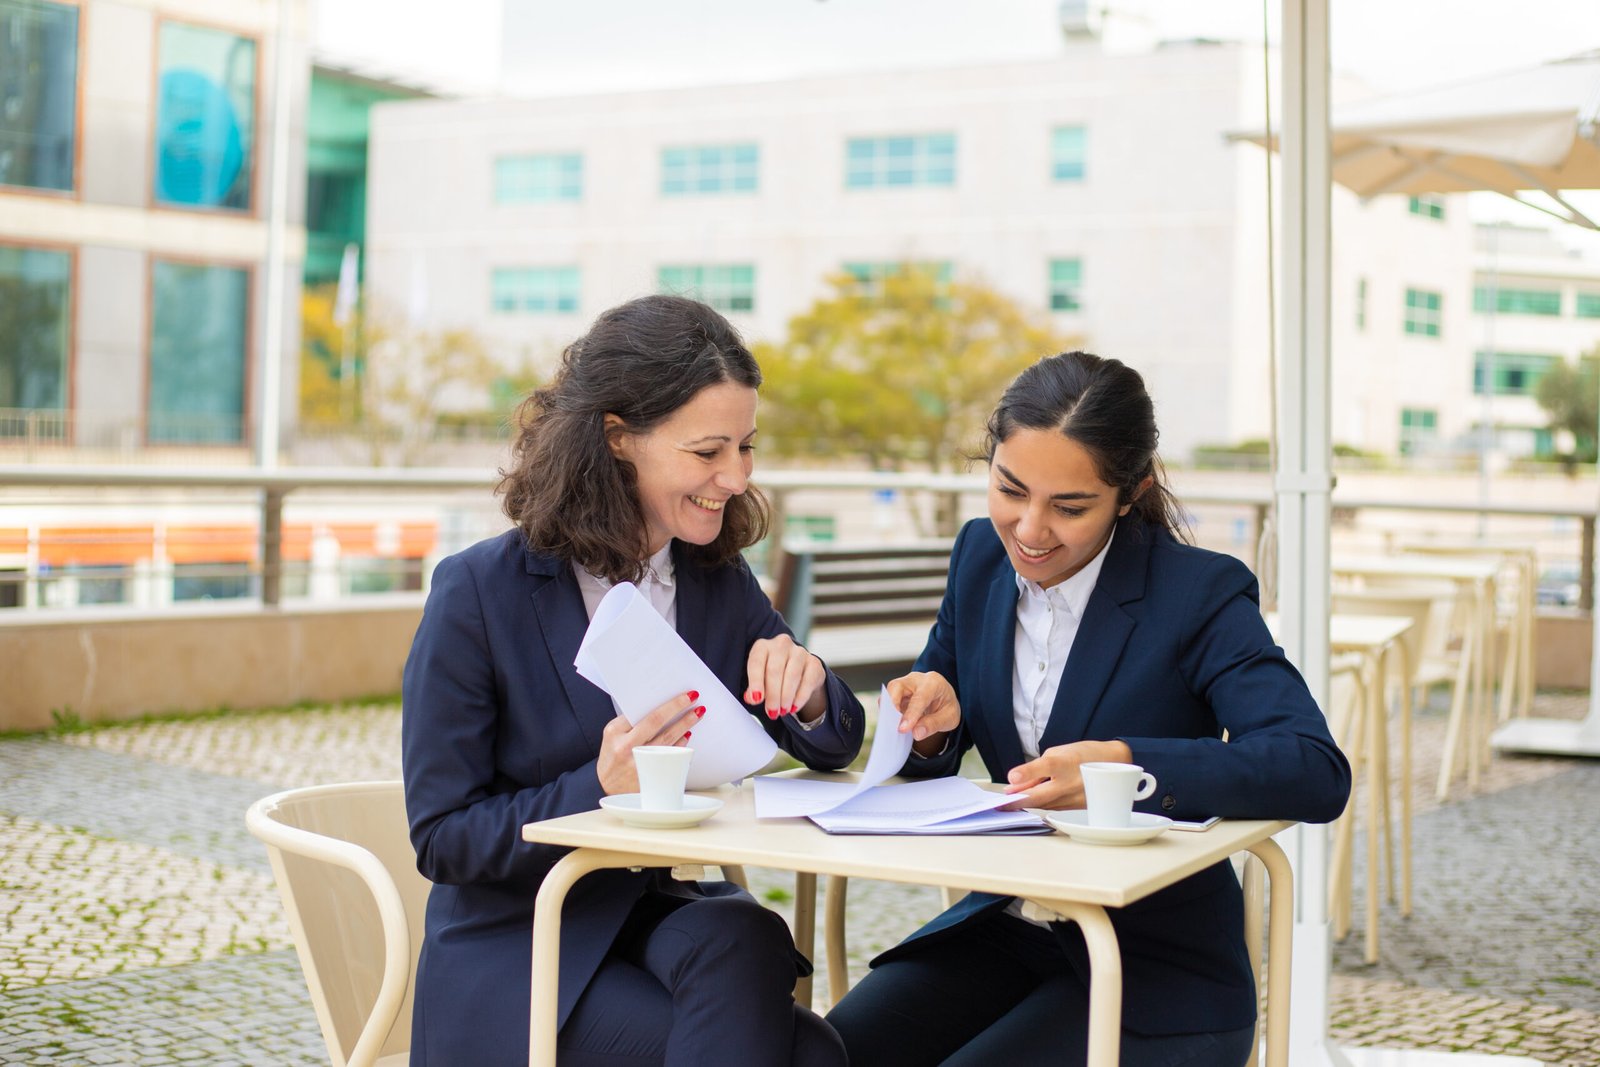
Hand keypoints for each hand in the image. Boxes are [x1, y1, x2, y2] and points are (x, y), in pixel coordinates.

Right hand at [597, 690, 703, 794]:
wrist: (606, 787)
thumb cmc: (612, 757)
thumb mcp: (612, 737)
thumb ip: (631, 722)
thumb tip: (661, 707)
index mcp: (615, 732)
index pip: (644, 713)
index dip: (669, 703)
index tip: (684, 696)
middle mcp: (625, 747)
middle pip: (657, 722)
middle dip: (678, 707)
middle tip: (693, 697)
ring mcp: (638, 763)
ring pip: (667, 740)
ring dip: (684, 725)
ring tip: (696, 714)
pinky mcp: (648, 776)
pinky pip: (669, 757)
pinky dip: (680, 745)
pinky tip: (687, 735)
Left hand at [745, 634, 826, 721]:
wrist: (798, 670)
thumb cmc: (772, 675)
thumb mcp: (759, 680)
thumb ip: (753, 689)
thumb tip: (751, 698)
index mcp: (762, 646)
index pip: (756, 662)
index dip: (755, 681)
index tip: (756, 699)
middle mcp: (781, 645)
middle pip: (775, 670)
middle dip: (773, 695)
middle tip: (772, 712)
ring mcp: (800, 652)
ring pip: (792, 676)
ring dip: (786, 697)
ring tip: (782, 711)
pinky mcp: (814, 663)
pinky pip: (808, 681)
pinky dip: (800, 697)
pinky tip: (794, 707)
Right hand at [887, 671, 959, 754]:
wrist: (944, 699)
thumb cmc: (947, 706)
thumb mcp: (950, 718)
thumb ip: (934, 725)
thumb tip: (916, 733)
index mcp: (934, 683)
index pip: (920, 697)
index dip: (910, 714)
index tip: (903, 729)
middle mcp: (917, 679)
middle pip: (897, 686)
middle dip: (892, 704)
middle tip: (892, 724)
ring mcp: (905, 683)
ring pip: (889, 691)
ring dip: (888, 708)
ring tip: (893, 725)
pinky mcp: (897, 691)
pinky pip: (888, 699)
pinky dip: (888, 711)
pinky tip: (893, 723)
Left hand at [1002, 739, 1132, 809]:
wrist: (1115, 764)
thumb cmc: (1083, 755)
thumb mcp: (1057, 753)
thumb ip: (1036, 770)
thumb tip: (1015, 784)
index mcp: (1065, 763)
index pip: (1045, 767)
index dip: (1026, 773)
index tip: (1011, 778)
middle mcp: (1071, 782)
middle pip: (1040, 796)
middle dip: (1017, 801)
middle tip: (1002, 803)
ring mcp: (1076, 798)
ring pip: (1045, 806)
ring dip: (1027, 804)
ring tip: (1012, 802)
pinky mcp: (1080, 808)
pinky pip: (1055, 809)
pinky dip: (1042, 806)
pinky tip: (1032, 803)